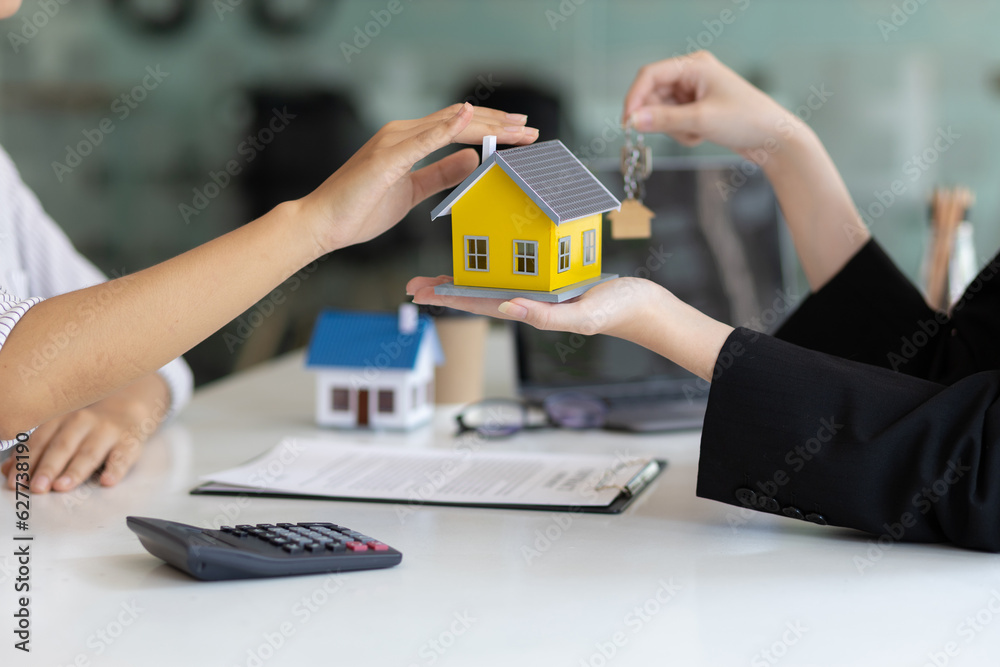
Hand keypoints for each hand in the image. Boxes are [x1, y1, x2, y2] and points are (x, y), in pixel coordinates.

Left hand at [2, 373, 169, 492]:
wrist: (127, 410)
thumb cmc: (87, 428)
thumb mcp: (60, 432)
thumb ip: (35, 451)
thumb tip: (7, 470)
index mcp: (61, 420)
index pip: (40, 441)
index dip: (27, 462)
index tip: (15, 482)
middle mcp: (83, 422)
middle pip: (63, 446)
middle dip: (49, 467)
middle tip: (37, 487)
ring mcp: (107, 431)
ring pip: (90, 452)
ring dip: (75, 470)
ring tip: (63, 486)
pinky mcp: (129, 442)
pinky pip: (123, 456)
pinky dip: (116, 469)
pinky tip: (107, 480)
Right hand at [301, 103, 537, 254]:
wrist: (323, 223)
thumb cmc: (361, 209)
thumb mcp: (413, 192)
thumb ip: (441, 174)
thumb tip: (472, 160)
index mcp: (408, 142)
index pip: (458, 129)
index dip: (492, 129)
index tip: (521, 135)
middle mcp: (402, 134)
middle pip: (459, 122)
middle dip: (498, 124)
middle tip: (531, 130)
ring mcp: (393, 142)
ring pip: (447, 125)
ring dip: (485, 124)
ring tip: (516, 127)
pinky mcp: (385, 157)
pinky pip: (421, 139)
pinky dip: (445, 126)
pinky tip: (467, 118)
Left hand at [407, 276, 732, 380]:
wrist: (648, 305)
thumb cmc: (618, 312)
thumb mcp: (581, 315)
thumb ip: (545, 315)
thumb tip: (505, 308)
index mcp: (530, 307)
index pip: (479, 301)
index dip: (448, 296)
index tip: (417, 290)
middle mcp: (530, 296)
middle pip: (479, 289)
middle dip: (448, 286)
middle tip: (413, 283)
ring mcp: (542, 284)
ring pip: (497, 274)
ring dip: (469, 269)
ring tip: (443, 267)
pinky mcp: (556, 270)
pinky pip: (524, 260)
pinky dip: (505, 252)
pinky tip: (494, 244)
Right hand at [623, 51, 800, 158]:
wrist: (774, 140)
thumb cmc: (746, 121)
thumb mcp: (700, 121)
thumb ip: (663, 120)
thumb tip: (633, 121)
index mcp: (695, 65)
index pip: (650, 75)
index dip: (634, 97)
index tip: (627, 122)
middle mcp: (693, 74)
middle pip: (654, 94)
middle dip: (659, 118)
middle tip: (672, 132)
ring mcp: (695, 92)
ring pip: (662, 111)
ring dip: (673, 128)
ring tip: (696, 134)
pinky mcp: (698, 108)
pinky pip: (674, 121)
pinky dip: (682, 132)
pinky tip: (701, 136)